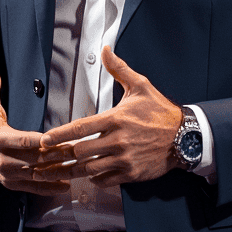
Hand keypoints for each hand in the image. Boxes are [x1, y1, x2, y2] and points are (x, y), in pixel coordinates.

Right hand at [0, 65, 67, 193]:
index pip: (21, 140)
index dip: (37, 140)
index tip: (53, 138)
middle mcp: (4, 160)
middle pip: (34, 159)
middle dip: (56, 155)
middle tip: (78, 149)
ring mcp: (9, 174)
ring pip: (37, 175)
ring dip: (58, 172)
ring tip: (78, 167)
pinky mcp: (14, 184)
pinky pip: (33, 188)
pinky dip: (50, 188)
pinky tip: (66, 185)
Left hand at [36, 47, 182, 186]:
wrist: (186, 136)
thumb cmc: (162, 112)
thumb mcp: (140, 86)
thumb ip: (119, 69)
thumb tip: (105, 50)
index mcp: (116, 118)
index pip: (80, 127)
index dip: (59, 135)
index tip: (45, 140)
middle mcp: (118, 140)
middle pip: (80, 151)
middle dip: (64, 155)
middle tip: (49, 158)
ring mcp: (125, 159)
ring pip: (90, 169)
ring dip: (74, 170)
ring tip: (61, 171)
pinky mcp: (132, 174)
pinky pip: (105, 180)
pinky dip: (95, 179)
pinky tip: (90, 175)